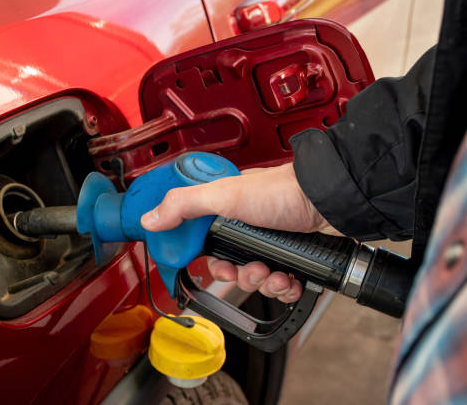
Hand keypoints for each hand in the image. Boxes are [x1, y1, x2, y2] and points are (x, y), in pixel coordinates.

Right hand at [141, 162, 341, 302]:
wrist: (327, 200)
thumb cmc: (280, 191)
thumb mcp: (223, 195)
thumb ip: (183, 205)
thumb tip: (150, 219)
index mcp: (223, 212)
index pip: (202, 244)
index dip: (206, 261)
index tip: (214, 267)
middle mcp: (245, 228)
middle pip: (229, 267)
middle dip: (239, 276)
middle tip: (250, 269)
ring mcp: (268, 243)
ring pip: (255, 279)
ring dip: (264, 283)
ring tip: (275, 273)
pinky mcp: (290, 256)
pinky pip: (279, 283)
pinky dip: (284, 286)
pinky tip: (290, 279)